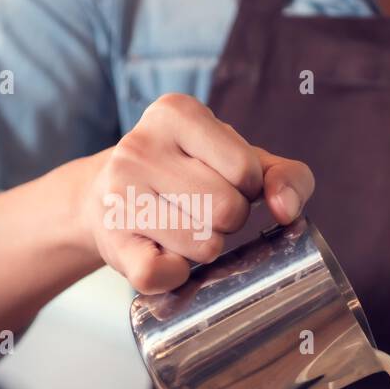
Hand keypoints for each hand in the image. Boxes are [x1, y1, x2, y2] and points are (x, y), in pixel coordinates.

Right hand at [81, 92, 314, 292]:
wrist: (103, 196)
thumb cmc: (185, 174)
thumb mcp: (238, 158)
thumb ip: (285, 175)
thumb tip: (286, 210)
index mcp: (175, 112)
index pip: (246, 170)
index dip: (247, 188)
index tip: (220, 180)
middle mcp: (138, 147)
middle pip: (227, 209)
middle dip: (228, 219)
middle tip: (201, 209)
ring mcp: (119, 195)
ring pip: (204, 245)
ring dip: (206, 247)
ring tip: (181, 228)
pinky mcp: (112, 242)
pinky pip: (164, 274)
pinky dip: (177, 276)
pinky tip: (165, 255)